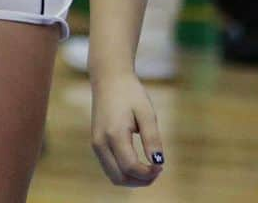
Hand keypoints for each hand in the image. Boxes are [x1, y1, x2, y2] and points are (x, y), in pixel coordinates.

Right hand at [91, 70, 165, 187]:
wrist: (108, 77)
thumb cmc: (130, 92)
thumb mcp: (146, 112)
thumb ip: (152, 138)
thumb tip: (158, 163)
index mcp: (113, 133)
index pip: (131, 167)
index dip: (148, 173)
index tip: (161, 166)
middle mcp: (101, 142)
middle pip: (120, 177)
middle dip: (141, 181)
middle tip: (157, 170)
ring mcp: (96, 143)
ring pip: (113, 176)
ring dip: (132, 179)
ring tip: (148, 168)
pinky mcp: (96, 142)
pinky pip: (109, 168)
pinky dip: (124, 172)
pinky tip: (137, 162)